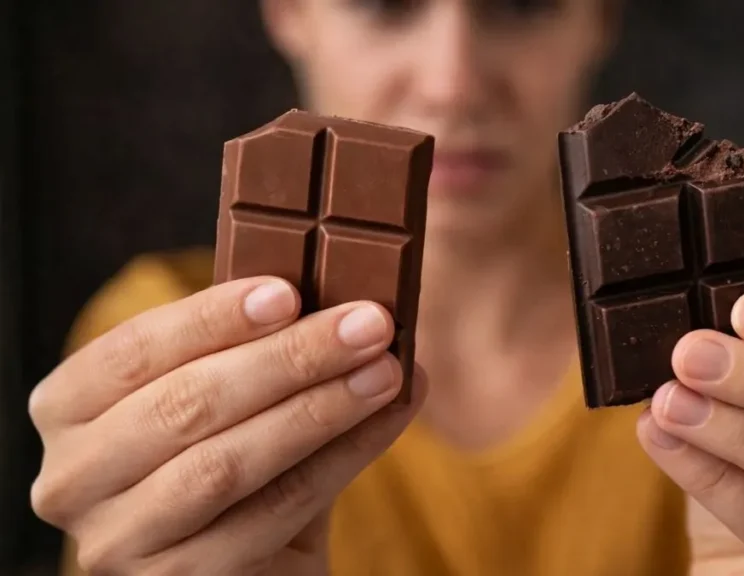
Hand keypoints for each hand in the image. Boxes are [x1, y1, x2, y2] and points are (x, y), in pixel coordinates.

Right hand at [30, 277, 423, 574]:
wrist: (245, 563)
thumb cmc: (231, 461)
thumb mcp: (222, 400)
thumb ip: (258, 352)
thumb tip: (349, 304)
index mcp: (68, 409)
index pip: (134, 350)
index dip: (210, 318)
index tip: (289, 290)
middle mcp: (73, 478)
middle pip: (187, 405)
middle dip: (290, 357)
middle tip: (368, 324)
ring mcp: (121, 540)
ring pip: (228, 463)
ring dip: (320, 408)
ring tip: (384, 371)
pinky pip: (275, 510)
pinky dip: (340, 457)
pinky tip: (385, 419)